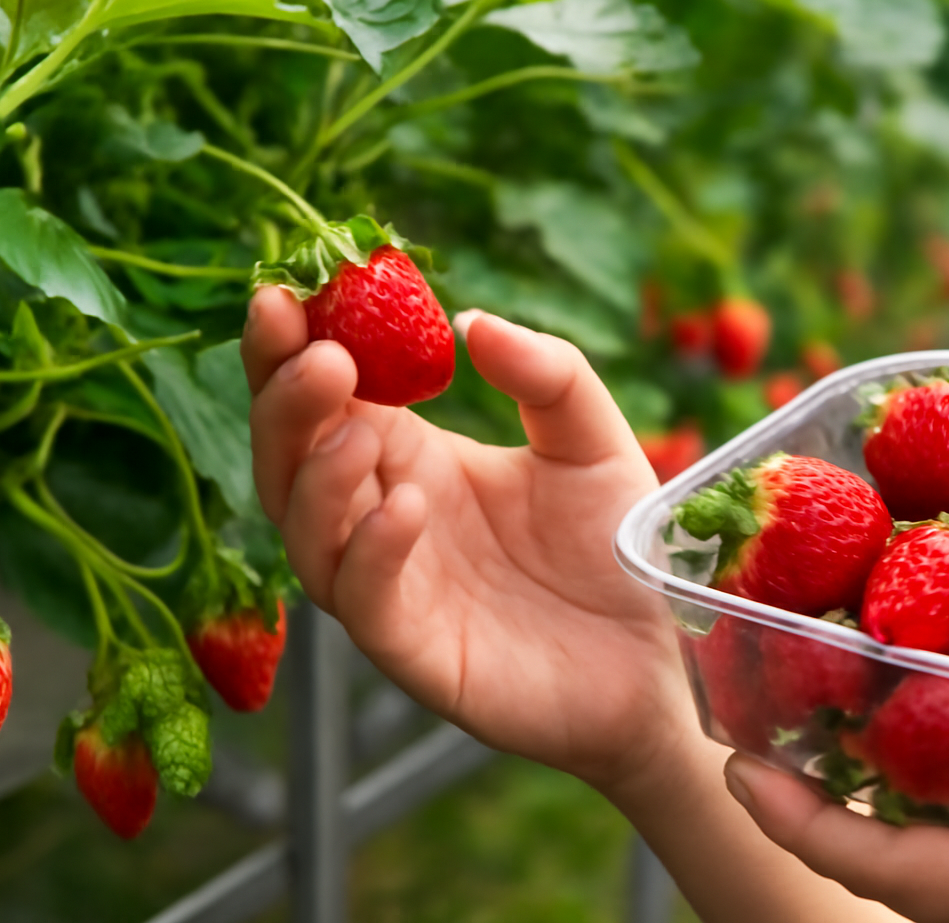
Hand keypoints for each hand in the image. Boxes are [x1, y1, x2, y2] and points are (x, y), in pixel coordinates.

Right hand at [241, 288, 693, 789]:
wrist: (664, 656)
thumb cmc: (617, 547)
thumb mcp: (590, 440)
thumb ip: (546, 375)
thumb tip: (472, 321)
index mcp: (411, 457)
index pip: (326, 398)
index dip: (292, 348)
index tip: (284, 292)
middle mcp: (381, 517)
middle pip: (291, 459)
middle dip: (285, 401)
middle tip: (317, 353)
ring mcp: (392, 587)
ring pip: (307, 531)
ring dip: (317, 474)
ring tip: (359, 426)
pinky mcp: (415, 651)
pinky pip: (365, 600)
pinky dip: (370, 550)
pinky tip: (408, 503)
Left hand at [724, 613, 948, 922]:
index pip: (909, 873)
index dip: (812, 825)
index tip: (742, 771)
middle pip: (898, 873)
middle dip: (821, 809)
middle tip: (762, 733)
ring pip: (936, 873)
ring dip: (869, 809)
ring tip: (820, 728)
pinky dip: (935, 811)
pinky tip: (928, 743)